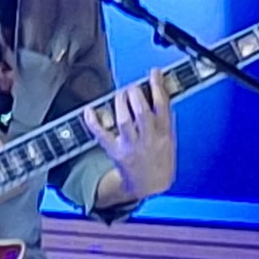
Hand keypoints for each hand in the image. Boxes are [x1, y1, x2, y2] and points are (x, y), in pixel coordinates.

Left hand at [85, 69, 175, 205]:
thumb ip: (164, 117)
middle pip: (142, 112)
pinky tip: (89, 110)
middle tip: (132, 87)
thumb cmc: (160, 159)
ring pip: (124, 121)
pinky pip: (102, 136)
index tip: (153, 73)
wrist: (151, 185)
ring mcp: (131, 146)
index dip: (157, 87)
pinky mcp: (115, 152)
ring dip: (121, 103)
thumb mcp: (169, 138)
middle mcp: (148, 139)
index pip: (162, 106)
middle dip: (135, 94)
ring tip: (121, 95)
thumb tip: (158, 90)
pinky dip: (93, 122)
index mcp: (164, 134)